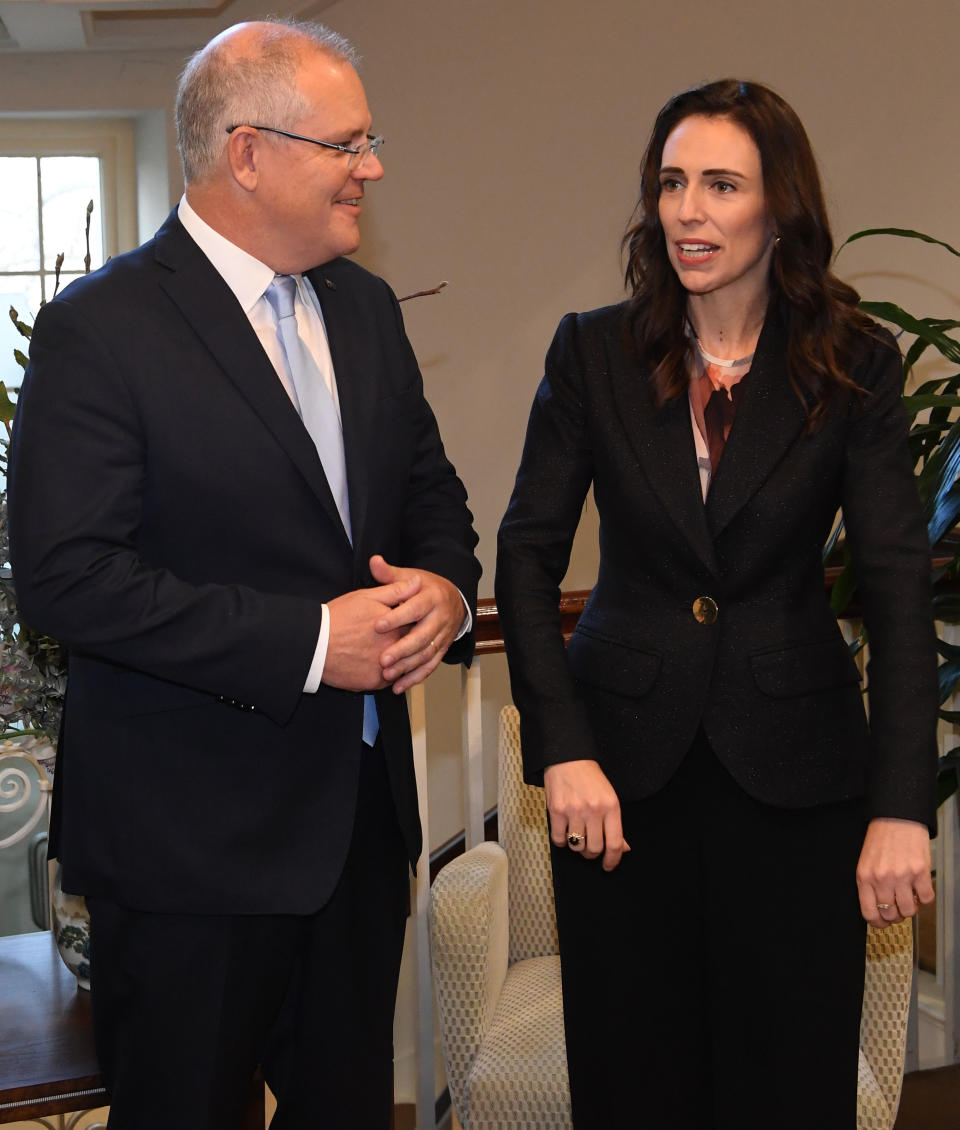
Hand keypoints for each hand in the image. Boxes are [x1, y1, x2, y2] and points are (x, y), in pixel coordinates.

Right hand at [323, 573, 421, 690]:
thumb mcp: (367, 597)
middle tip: (397, 638)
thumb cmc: (338, 618)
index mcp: (397, 627)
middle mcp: (395, 650)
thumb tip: (417, 582)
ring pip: (402, 666)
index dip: (414, 622)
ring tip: (389, 652)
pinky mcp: (374, 683)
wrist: (314, 645)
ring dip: (401, 661)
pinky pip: (389, 681)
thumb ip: (396, 591)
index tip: (410, 620)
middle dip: (410, 643)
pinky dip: (388, 674)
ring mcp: (386, 669)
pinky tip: (381, 665)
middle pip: (413, 648)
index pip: (418, 625)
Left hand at [370, 554, 465, 692]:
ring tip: (388, 676)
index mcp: (432, 598)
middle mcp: (440, 618)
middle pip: (422, 636)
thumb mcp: (410, 576)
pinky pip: (431, 666)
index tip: (377, 625)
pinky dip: (416, 677)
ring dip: (407, 667)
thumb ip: (390, 574)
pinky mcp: (443, 649)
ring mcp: (443, 635)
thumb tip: (374, 561)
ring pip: (427, 654)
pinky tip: (399, 687)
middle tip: (382, 660)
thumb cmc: (425, 587)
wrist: (454, 598)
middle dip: (402, 649)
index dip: (397, 617)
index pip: (414, 608)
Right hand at [544, 759, 630, 871]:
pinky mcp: (556, 811)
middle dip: (593, 854)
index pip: (615, 843)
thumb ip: (614, 824)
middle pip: (595, 849)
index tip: (609, 865)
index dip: (613, 860)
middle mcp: (593, 810)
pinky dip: (562, 841)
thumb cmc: (590, 778)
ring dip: (578, 847)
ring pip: (577, 846)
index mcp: (611, 806)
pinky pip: (559, 839)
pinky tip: (564, 832)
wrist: (568, 758)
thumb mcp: (609, 797)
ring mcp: (574, 811)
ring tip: (577, 837)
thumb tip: (623, 849)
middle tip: (591, 848)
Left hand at [856, 817, 933, 927]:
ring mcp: (902, 876)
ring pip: (909, 911)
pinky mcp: (920, 872)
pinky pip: (926, 899)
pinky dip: (925, 898)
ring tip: (909, 897)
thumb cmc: (881, 838)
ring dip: (910, 908)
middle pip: (890, 914)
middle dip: (895, 916)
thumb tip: (878, 908)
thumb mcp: (866, 861)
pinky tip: (920, 889)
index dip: (877, 923)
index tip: (882, 923)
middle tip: (898, 908)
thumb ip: (869, 884)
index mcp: (865, 877)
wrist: (897, 817)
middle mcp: (882, 878)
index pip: (869, 912)